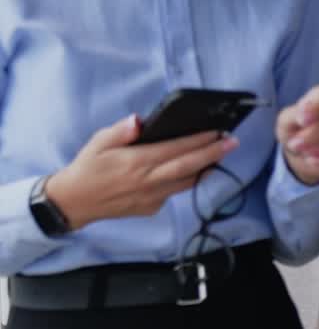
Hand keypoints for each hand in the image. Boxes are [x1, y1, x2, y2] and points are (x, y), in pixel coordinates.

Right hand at [44, 115, 236, 230]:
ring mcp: (152, 197)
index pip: (176, 149)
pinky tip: (198, 171)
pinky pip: (175, 192)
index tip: (217, 131)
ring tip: (221, 154)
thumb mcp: (98, 143)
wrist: (75, 203)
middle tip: (233, 142)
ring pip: (187, 182)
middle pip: (189, 166)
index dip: (199, 140)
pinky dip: (189, 181)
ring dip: (206, 168)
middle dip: (214, 153)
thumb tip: (139, 120)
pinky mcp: (152, 208)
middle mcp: (149, 181)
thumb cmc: (87, 169)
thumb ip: (120, 131)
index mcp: (137, 162)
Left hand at [276, 84, 318, 185]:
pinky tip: (314, 161)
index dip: (316, 107)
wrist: (300, 154)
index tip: (302, 121)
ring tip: (306, 153)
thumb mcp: (286, 121)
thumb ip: (293, 114)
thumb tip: (304, 117)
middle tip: (297, 144)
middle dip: (316, 133)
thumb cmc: (295, 131)